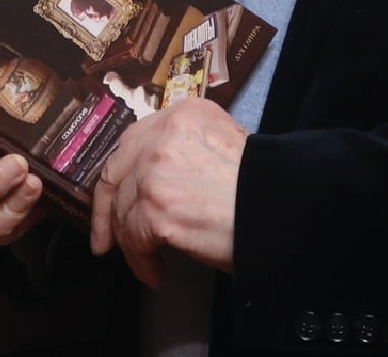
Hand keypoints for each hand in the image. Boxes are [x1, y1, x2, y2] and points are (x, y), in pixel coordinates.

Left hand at [89, 98, 246, 286]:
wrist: (282, 210)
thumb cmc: (260, 186)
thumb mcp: (222, 142)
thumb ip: (185, 146)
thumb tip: (152, 178)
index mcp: (183, 113)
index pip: (133, 142)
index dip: (119, 174)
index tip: (114, 198)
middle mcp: (163, 134)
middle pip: (116, 171)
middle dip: (106, 210)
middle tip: (106, 240)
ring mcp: (156, 171)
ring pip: (122, 209)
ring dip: (130, 243)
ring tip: (146, 263)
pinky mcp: (156, 209)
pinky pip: (134, 240)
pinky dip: (141, 261)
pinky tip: (155, 274)